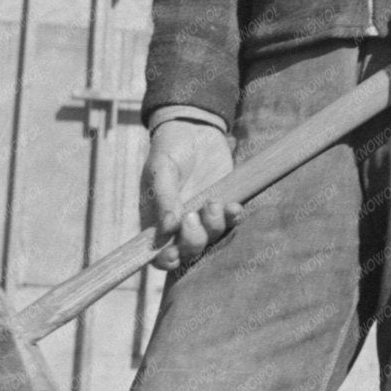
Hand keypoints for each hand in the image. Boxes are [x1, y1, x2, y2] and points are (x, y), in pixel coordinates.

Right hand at [141, 118, 239, 270]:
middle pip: (188, 250)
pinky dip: (234, 218)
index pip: (157, 254)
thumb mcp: (161, 169)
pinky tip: (233, 206)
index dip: (165, 261)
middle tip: (192, 215)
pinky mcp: (223, 205)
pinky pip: (232, 222)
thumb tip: (167, 228)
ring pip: (211, 238)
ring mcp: (203, 216)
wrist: (195, 129)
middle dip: (193, 240)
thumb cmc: (169, 149)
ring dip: (214, 226)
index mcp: (156, 220)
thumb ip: (164, 197)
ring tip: (212, 203)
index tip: (174, 253)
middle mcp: (180, 224)